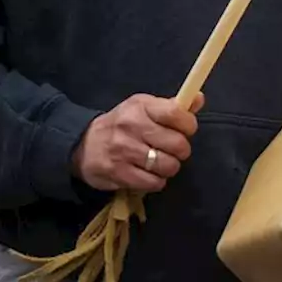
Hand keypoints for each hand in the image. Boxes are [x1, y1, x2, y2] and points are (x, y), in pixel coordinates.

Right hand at [72, 93, 203, 192]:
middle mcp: (132, 126)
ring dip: (170, 167)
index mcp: (141, 106)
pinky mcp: (118, 173)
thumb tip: (199, 99)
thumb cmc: (121, 124)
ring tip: (161, 162)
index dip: (189, 125)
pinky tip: (150, 174)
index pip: (176, 114)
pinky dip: (157, 181)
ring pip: (167, 165)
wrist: (82, 144)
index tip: (187, 130)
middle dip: (181, 150)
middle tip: (174, 150)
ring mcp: (124, 151)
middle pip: (176, 144)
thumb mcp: (143, 108)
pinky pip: (152, 182)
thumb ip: (172, 107)